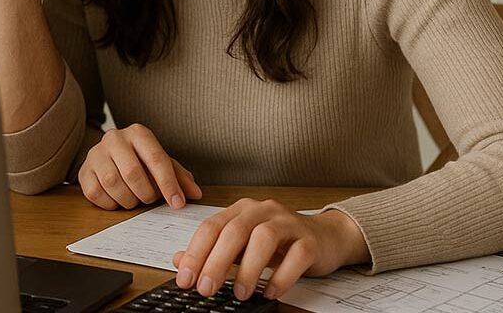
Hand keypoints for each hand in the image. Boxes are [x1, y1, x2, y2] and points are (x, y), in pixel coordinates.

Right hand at [78, 123, 202, 209]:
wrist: (108, 155)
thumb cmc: (139, 160)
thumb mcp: (161, 164)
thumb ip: (179, 177)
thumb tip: (195, 194)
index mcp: (138, 133)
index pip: (156, 159)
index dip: (169, 184)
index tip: (177, 204)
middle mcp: (115, 138)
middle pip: (132, 173)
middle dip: (146, 194)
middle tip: (150, 199)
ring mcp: (96, 153)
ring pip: (112, 184)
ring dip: (128, 200)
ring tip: (134, 199)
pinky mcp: (84, 171)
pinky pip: (96, 194)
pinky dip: (111, 204)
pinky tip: (117, 199)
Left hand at [172, 199, 369, 299]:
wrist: (324, 238)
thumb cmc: (278, 242)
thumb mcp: (240, 245)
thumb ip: (211, 250)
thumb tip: (178, 260)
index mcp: (241, 210)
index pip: (211, 227)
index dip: (195, 253)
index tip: (185, 278)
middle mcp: (263, 210)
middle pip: (234, 231)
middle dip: (216, 262)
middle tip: (206, 289)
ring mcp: (288, 222)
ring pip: (264, 238)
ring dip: (249, 268)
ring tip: (240, 293)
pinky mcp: (310, 240)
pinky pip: (296, 256)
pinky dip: (281, 276)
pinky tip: (269, 291)